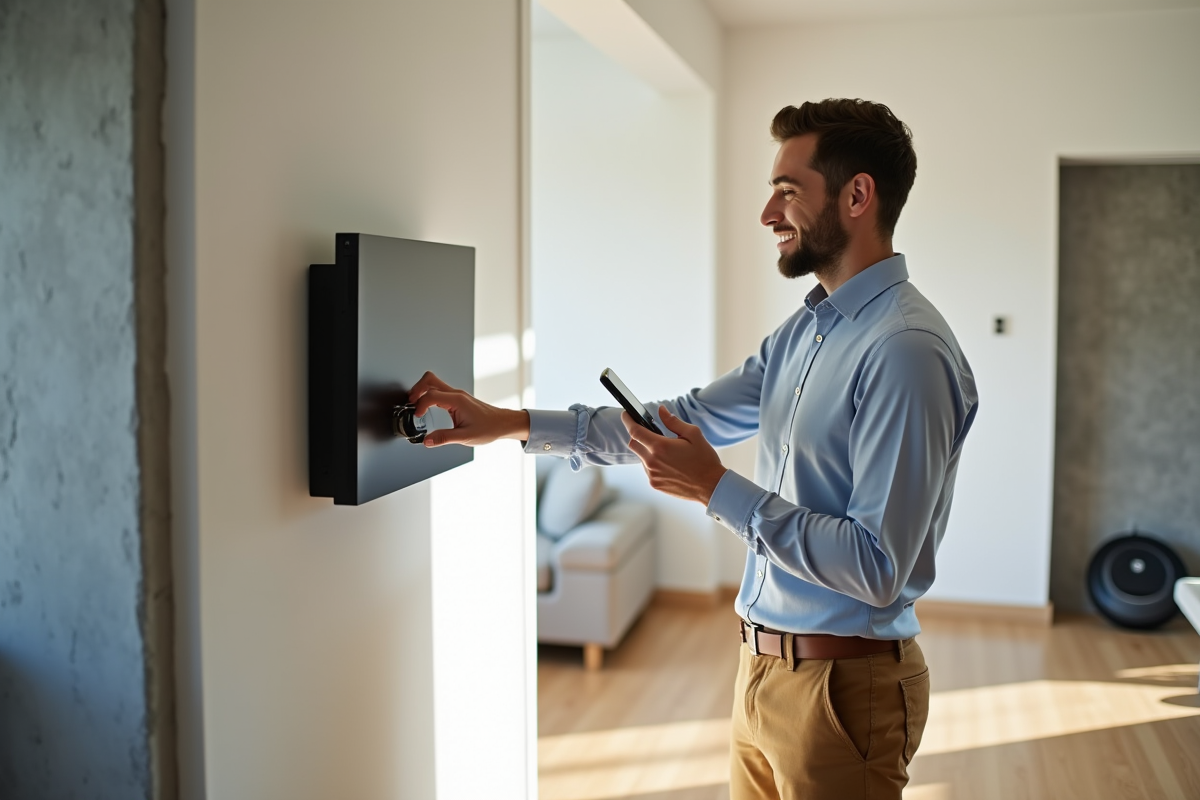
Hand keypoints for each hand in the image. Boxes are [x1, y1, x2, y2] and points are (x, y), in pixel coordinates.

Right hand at [408, 371, 529, 446]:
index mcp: (457, 401)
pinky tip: (427, 407)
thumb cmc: (489, 428)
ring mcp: (457, 395)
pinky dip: (429, 395)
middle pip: (430, 380)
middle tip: (411, 402)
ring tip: (416, 405)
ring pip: (434, 383)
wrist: (502, 423)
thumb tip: (427, 441)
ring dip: (422, 391)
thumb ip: (444, 438)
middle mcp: (456, 394)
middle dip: (417, 389)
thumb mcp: (465, 437)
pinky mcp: (457, 398)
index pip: (431, 395)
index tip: (417, 415)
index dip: (420, 405)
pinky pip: (439, 390)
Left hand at [623, 406, 726, 505]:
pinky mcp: (655, 484)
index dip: (628, 421)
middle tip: (650, 433)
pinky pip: (647, 469)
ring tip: (666, 452)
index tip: (626, 415)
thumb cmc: (704, 459)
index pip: (635, 431)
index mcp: (661, 446)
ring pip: (640, 457)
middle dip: (638, 435)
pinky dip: (652, 463)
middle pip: (633, 444)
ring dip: (647, 451)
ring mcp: (652, 474)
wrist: (710, 486)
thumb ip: (673, 422)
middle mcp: (652, 461)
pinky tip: (668, 464)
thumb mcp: (693, 434)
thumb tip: (661, 411)